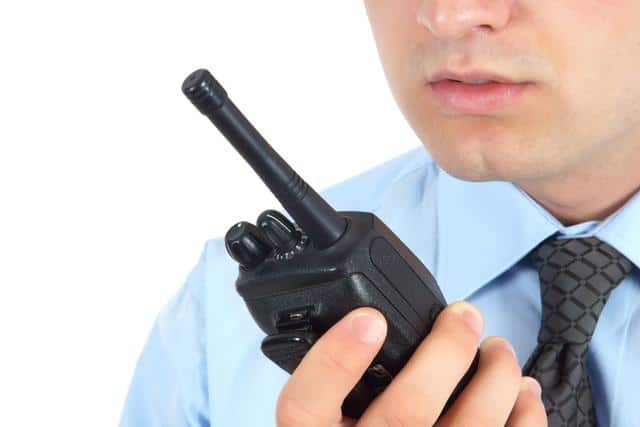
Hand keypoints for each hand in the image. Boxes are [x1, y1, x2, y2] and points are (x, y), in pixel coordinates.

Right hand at [275, 301, 546, 425]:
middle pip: (405, 414)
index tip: (369, 319)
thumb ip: (329, 385)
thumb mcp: (321, 418)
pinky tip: (525, 394)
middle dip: (445, 353)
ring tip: (499, 349)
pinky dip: (525, 419)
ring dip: (496, 381)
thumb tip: (360, 324)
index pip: (304, 404)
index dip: (337, 357)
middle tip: (465, 316)